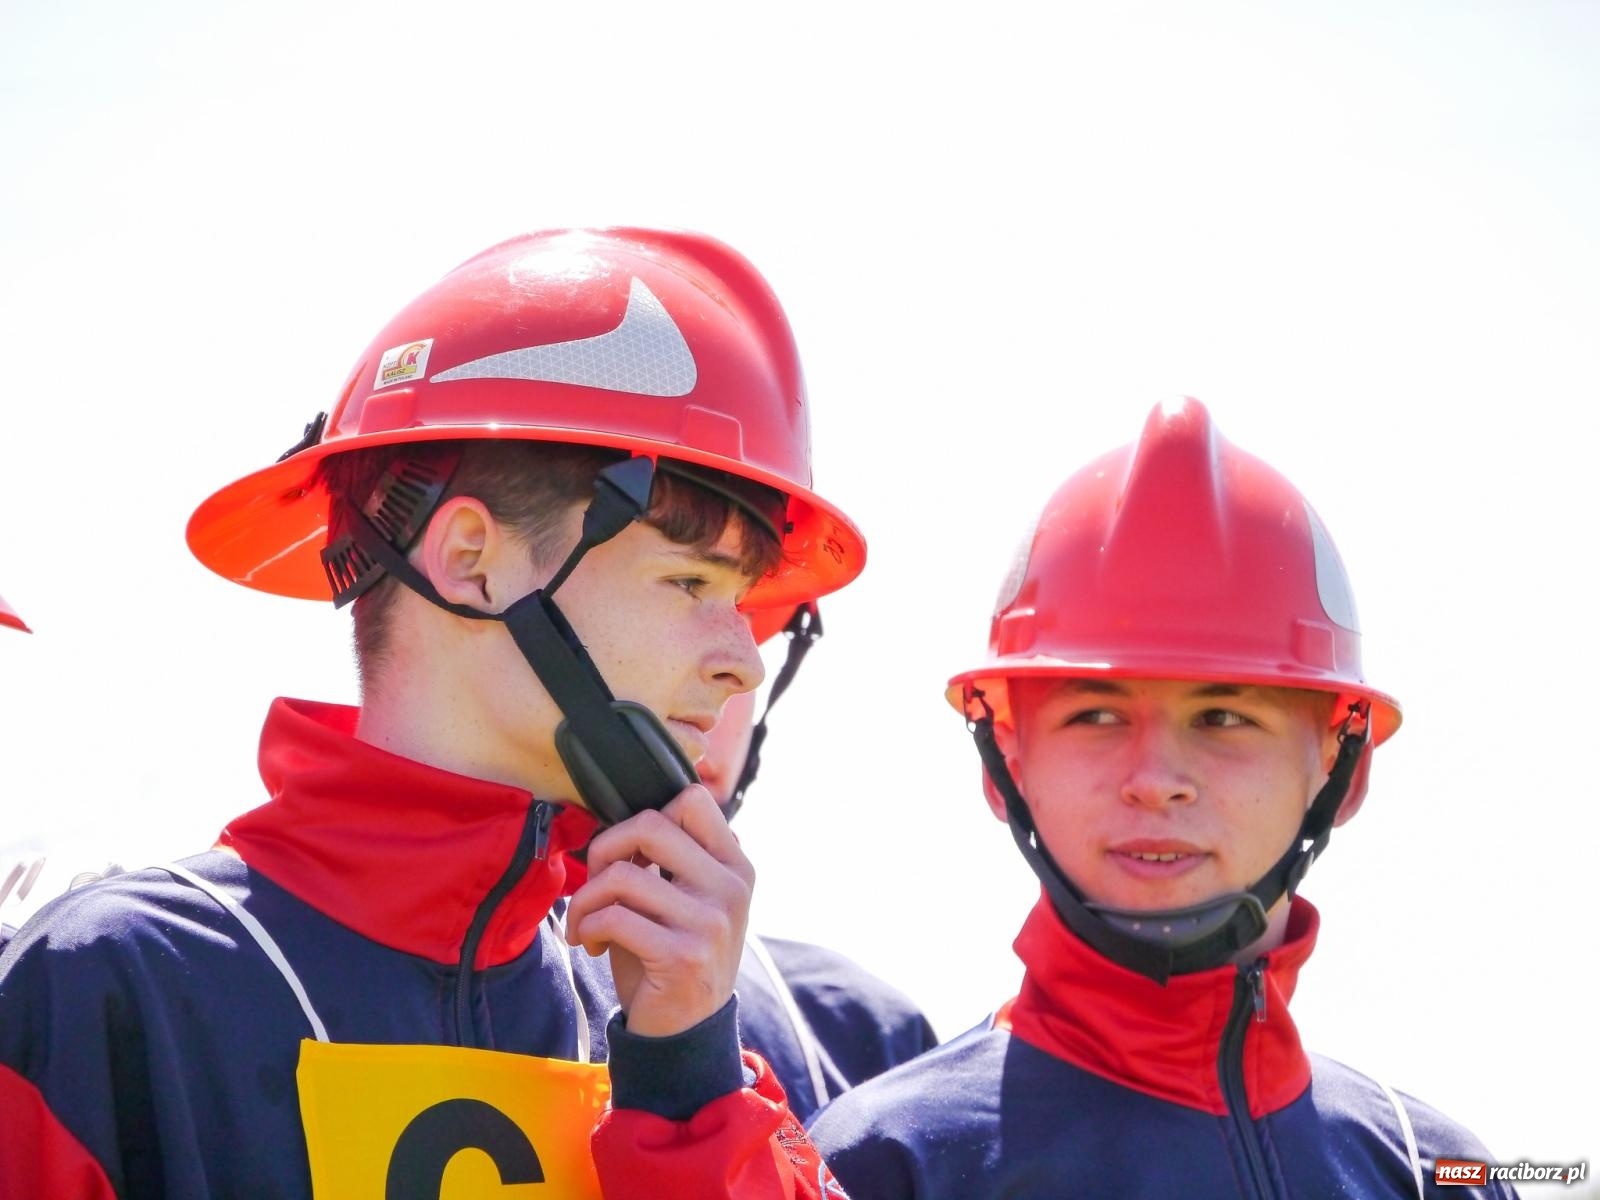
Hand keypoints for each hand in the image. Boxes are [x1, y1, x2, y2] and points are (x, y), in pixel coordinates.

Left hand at [563, 784, 753, 1037]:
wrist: (685, 1033)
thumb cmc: (673, 957)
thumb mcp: (686, 901)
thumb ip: (673, 859)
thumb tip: (623, 823)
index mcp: (735, 865)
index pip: (693, 799)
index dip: (645, 815)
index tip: (629, 853)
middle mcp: (731, 888)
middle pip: (651, 824)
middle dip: (605, 848)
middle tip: (596, 881)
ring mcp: (711, 922)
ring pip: (623, 876)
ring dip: (586, 900)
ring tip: (586, 923)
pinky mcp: (683, 955)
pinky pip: (614, 918)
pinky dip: (587, 928)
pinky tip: (591, 945)